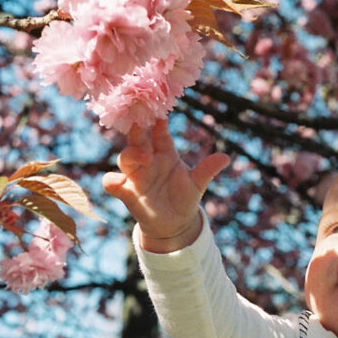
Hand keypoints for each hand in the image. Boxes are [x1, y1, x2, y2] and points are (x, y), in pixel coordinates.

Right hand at [102, 120, 228, 251]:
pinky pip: (111, 182)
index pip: (160, 133)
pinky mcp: (126, 192)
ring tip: (146, 158)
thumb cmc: (184, 198)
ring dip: (132, 154)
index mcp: (166, 154)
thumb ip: (207, 170)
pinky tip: (119, 182)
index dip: (159, 122)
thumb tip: (226, 157)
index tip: (161, 112)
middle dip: (137, 129)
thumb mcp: (197, 184)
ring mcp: (136, 176)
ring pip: (125, 157)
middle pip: (138, 139)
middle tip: (140, 120)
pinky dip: (112, 181)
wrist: (174, 225)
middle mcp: (148, 161)